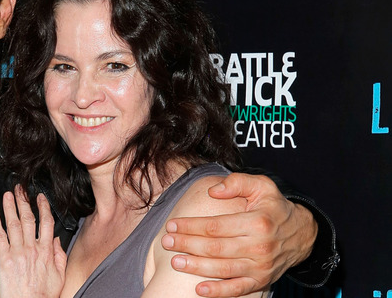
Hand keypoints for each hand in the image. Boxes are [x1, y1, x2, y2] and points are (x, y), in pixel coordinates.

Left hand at [0, 185, 66, 297]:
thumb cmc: (43, 295)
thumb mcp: (60, 275)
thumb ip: (59, 256)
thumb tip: (56, 240)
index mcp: (46, 251)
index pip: (46, 222)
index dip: (43, 207)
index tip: (39, 197)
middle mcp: (32, 248)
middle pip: (28, 218)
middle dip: (24, 201)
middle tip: (20, 188)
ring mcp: (17, 252)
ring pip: (13, 223)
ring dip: (10, 206)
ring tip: (8, 194)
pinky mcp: (4, 258)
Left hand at [161, 172, 316, 296]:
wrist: (302, 234)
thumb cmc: (275, 207)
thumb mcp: (262, 186)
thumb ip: (237, 183)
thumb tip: (213, 191)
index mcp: (258, 222)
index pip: (216, 226)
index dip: (191, 226)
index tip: (172, 224)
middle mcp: (260, 246)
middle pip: (215, 248)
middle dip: (187, 245)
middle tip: (166, 241)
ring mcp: (261, 266)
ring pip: (223, 269)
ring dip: (196, 267)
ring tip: (175, 262)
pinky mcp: (261, 280)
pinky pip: (237, 289)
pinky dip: (218, 291)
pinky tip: (199, 289)